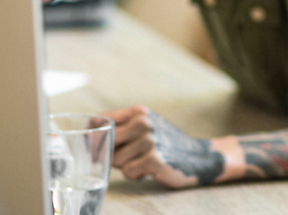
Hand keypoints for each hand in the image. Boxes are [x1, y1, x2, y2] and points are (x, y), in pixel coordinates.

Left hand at [103, 106, 223, 188]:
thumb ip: (122, 129)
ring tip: (143, 162)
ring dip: (126, 166)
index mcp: (139, 112)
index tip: (93, 144)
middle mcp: (143, 123)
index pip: (101, 119)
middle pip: (105, 142)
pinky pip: (128, 172)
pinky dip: (136, 175)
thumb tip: (88, 140)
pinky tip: (149, 170)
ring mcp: (149, 140)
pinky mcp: (154, 159)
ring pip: (115, 160)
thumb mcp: (146, 128)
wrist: (198, 157)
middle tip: (126, 157)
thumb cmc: (166, 144)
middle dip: (110, 154)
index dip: (92, 134)